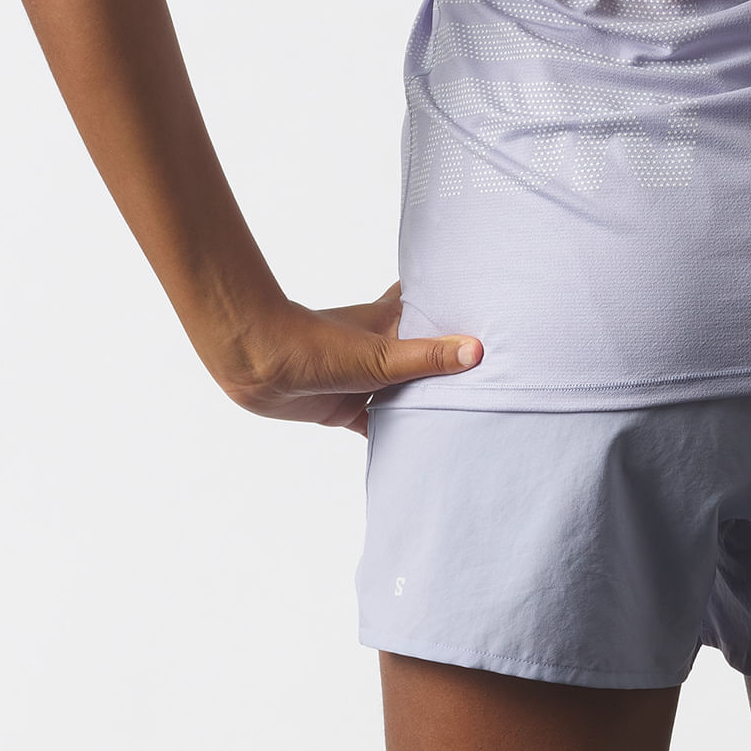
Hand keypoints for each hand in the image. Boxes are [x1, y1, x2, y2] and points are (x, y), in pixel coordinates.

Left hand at [209, 281, 481, 433]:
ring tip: (467, 410)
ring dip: (425, 398)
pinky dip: (396, 431)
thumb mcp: (381, 355)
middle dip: (449, 360)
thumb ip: (428, 356)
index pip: (431, 305)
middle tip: (492, 369)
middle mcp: (382, 346)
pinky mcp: (346, 407)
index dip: (456, 304)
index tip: (491, 308)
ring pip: (403, 388)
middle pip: (423, 352)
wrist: (259, 367)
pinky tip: (420, 445)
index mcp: (392, 321)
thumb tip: (478, 350)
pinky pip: (379, 421)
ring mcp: (364, 378)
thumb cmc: (317, 346)